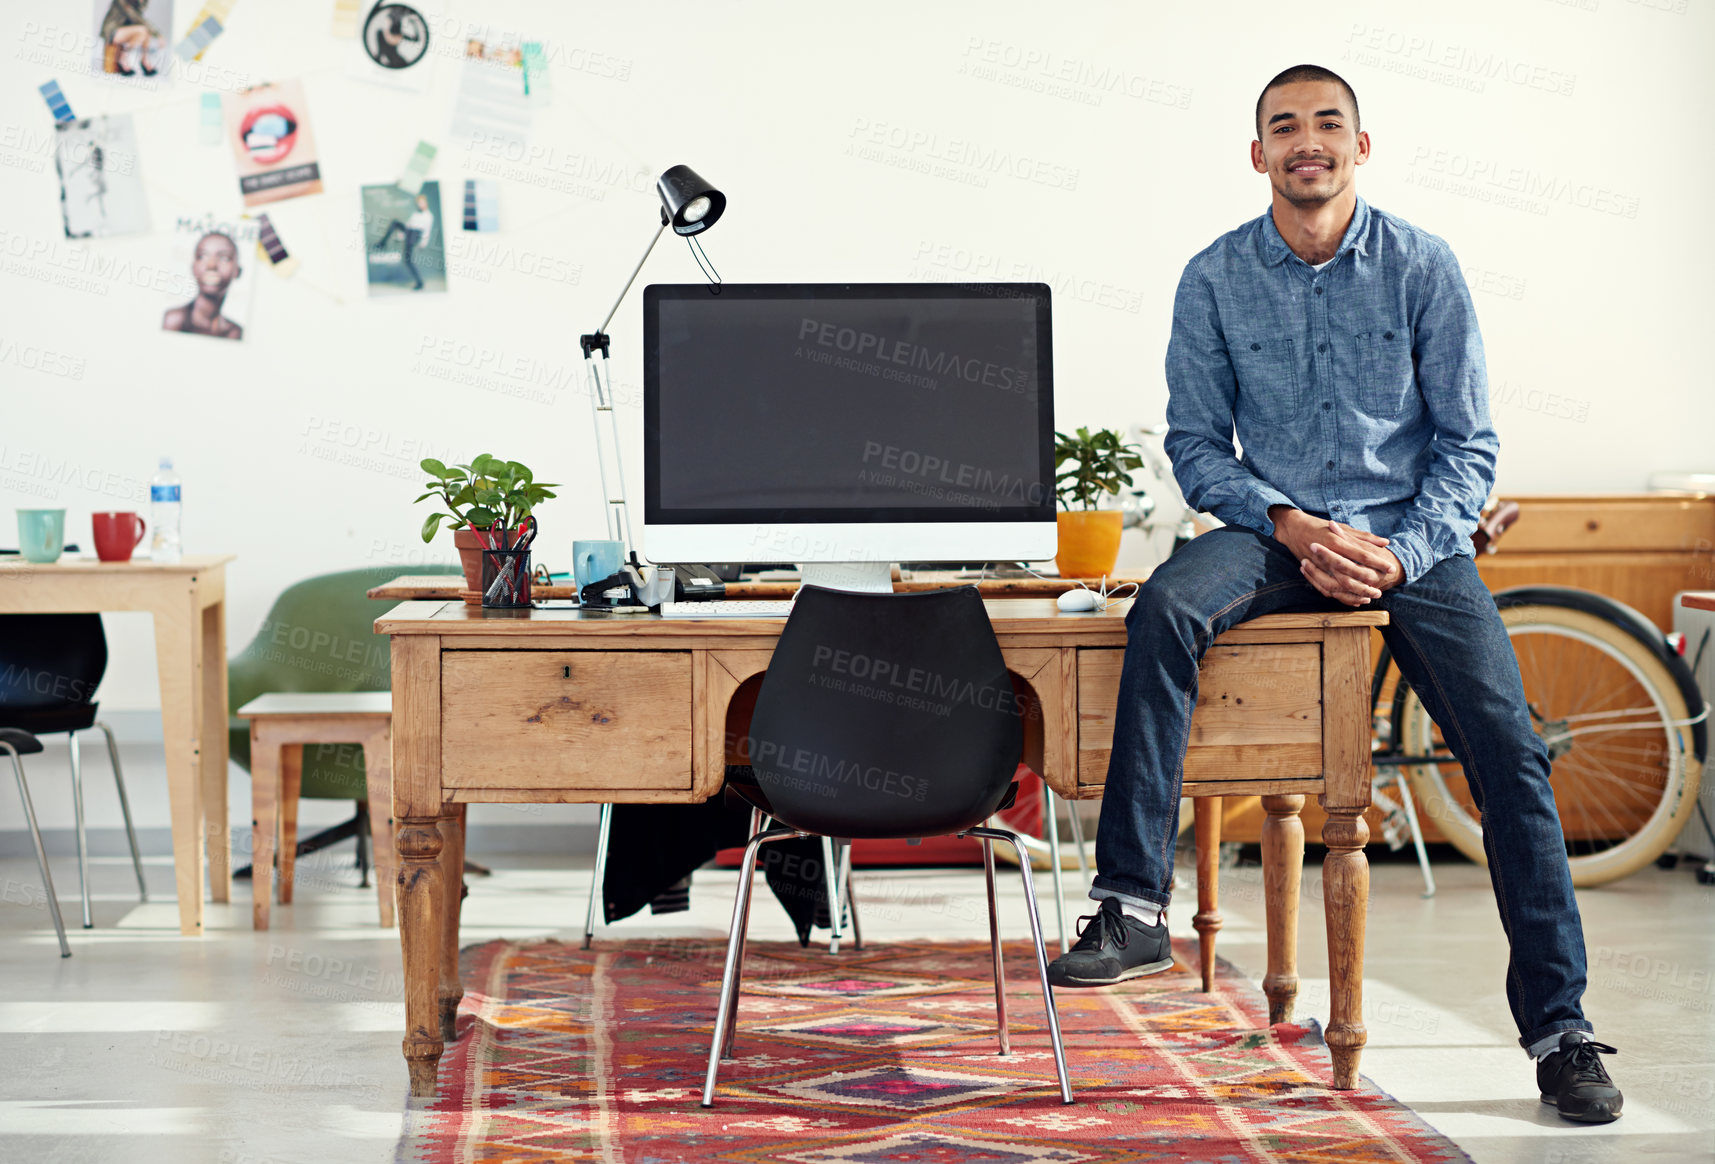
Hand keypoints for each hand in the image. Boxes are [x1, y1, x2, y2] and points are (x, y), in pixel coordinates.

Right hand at [1269, 506, 1403, 606]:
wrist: (1293, 529)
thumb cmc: (1320, 526)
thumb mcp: (1343, 527)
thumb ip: (1364, 537)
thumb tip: (1385, 542)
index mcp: (1336, 542)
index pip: (1361, 555)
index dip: (1377, 562)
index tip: (1390, 567)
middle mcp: (1328, 556)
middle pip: (1351, 574)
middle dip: (1366, 584)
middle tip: (1380, 590)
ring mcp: (1319, 566)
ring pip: (1338, 585)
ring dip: (1354, 594)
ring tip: (1369, 597)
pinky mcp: (1313, 573)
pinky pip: (1326, 590)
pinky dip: (1340, 596)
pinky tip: (1352, 600)